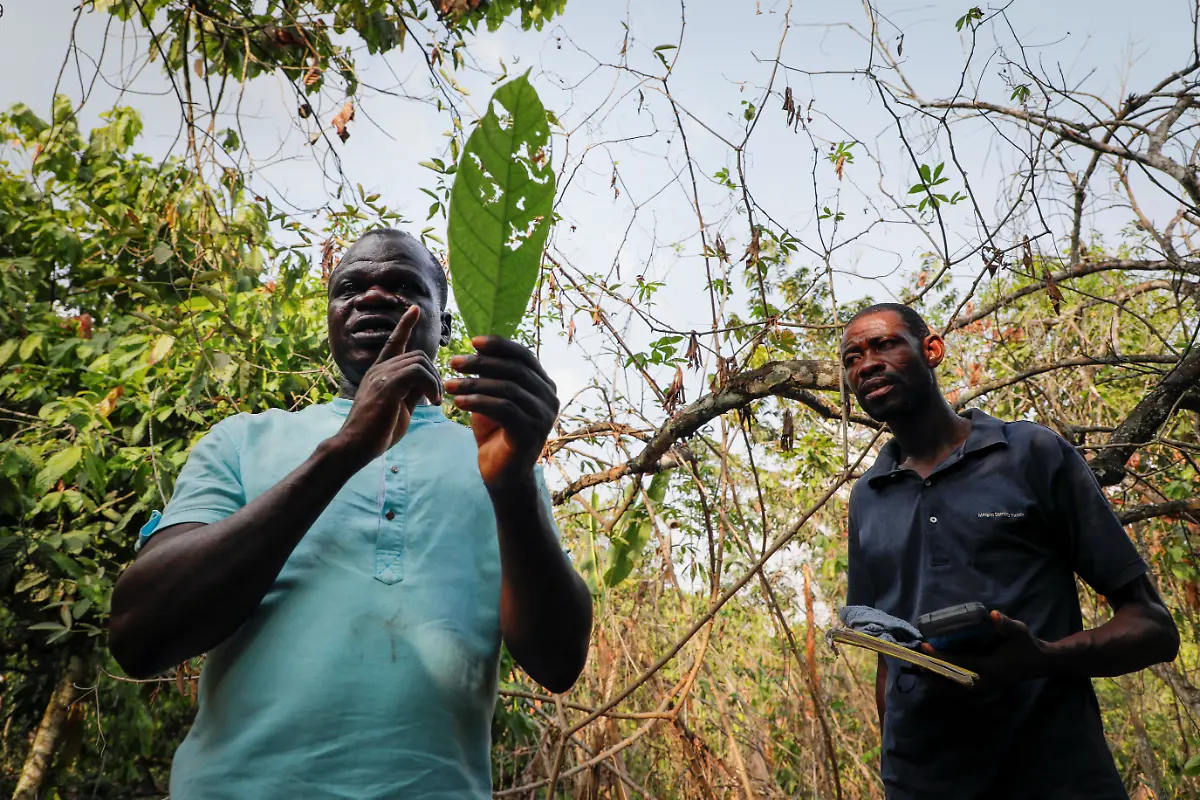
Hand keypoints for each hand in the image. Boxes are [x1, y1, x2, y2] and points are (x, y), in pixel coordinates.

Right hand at [334, 306, 442, 466]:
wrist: (354, 446)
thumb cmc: (375, 433)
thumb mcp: (399, 408)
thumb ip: (411, 392)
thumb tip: (427, 384)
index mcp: (379, 373)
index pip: (393, 342)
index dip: (405, 325)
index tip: (414, 309)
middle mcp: (378, 370)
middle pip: (417, 355)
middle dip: (434, 374)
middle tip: (437, 397)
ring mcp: (380, 376)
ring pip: (419, 362)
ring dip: (434, 381)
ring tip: (434, 401)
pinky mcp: (386, 386)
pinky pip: (417, 373)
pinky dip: (431, 386)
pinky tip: (432, 402)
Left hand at [444, 337, 557, 491]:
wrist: (502, 474)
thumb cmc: (495, 433)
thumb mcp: (492, 398)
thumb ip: (491, 376)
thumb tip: (477, 347)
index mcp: (544, 385)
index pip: (524, 356)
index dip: (500, 345)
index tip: (473, 341)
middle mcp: (549, 398)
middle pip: (514, 370)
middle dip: (481, 363)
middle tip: (453, 362)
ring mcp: (543, 416)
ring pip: (507, 388)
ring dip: (473, 384)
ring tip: (448, 384)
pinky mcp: (530, 433)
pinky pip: (503, 409)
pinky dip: (477, 403)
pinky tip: (457, 402)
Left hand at [921, 610, 1050, 683]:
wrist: (1040, 663)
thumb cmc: (1028, 645)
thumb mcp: (1020, 631)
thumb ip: (1007, 625)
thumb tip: (994, 615)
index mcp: (992, 669)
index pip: (961, 664)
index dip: (941, 657)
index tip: (925, 647)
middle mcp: (986, 682)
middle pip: (952, 683)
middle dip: (933, 672)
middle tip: (918, 660)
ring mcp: (985, 688)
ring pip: (955, 691)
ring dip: (937, 681)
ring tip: (922, 668)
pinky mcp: (984, 689)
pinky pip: (960, 692)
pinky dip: (946, 686)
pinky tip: (936, 676)